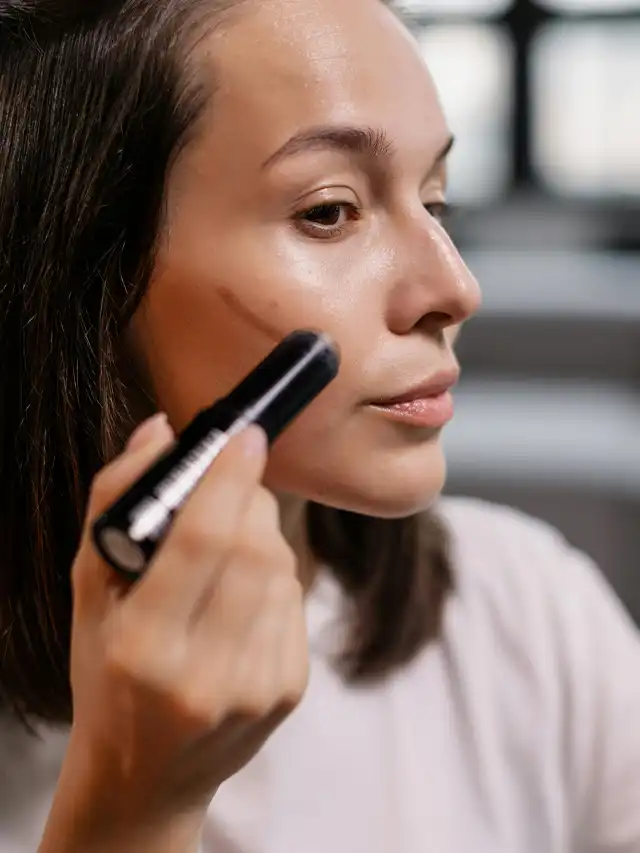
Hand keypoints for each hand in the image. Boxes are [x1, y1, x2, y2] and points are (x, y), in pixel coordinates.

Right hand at [45, 414, 307, 847]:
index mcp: (142, 649)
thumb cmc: (107, 673)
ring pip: (282, 565)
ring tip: (223, 548)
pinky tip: (241, 589)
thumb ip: (115, 502)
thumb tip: (161, 430)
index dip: (230, 477)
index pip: (203, 540)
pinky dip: (271, 571)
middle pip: (256, 547)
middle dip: (248, 497)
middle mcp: (206, 674)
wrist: (148, 773)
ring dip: (260, 534)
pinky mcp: (290, 688)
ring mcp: (257, 687)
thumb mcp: (88, 592)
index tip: (245, 434)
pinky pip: (295, 596)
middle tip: (228, 484)